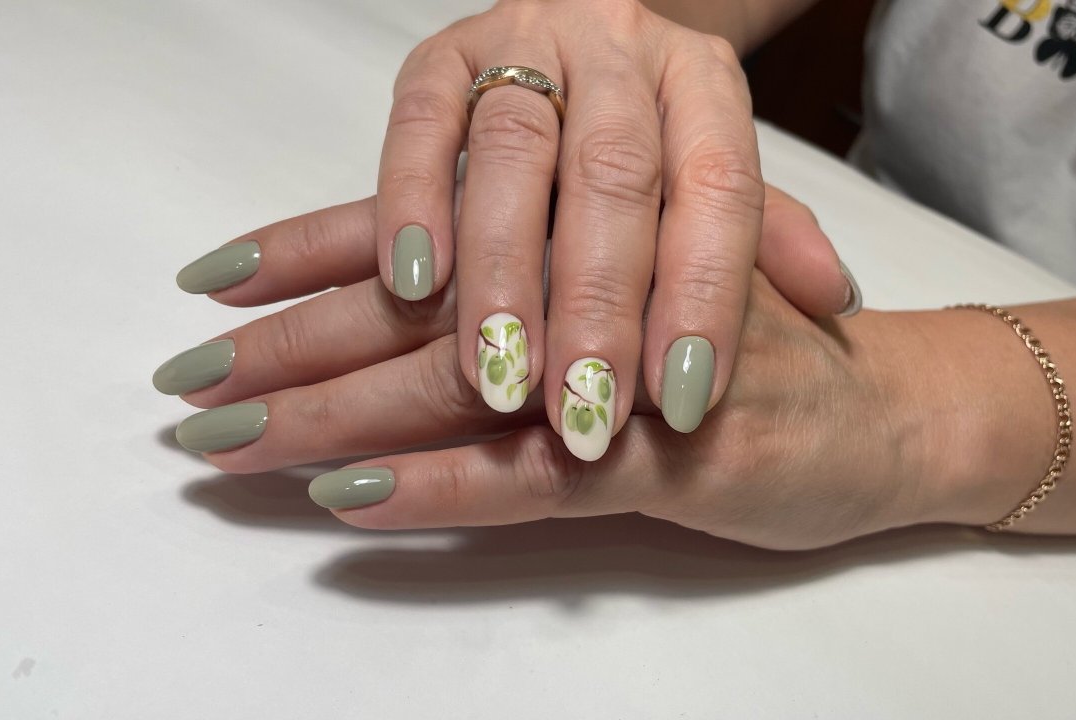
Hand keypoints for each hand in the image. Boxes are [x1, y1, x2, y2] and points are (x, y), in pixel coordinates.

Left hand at [158, 199, 909, 552]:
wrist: (889, 413)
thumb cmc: (750, 348)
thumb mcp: (648, 286)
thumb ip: (545, 278)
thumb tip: (407, 298)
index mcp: (584, 228)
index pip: (425, 234)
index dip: (309, 254)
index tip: (210, 285)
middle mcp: (600, 280)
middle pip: (417, 309)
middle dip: (291, 344)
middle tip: (187, 384)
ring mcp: (633, 372)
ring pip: (459, 387)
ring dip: (334, 415)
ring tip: (232, 445)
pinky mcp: (674, 460)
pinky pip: (537, 477)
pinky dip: (441, 487)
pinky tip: (354, 498)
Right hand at [364, 0, 850, 458]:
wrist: (575, 39)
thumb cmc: (649, 140)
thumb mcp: (714, 180)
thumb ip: (768, 237)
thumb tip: (833, 297)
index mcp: (703, 84)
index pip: (720, 188)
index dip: (705, 297)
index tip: (686, 402)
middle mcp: (621, 51)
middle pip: (614, 175)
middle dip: (597, 304)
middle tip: (583, 409)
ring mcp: (526, 42)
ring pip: (514, 152)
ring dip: (503, 274)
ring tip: (497, 376)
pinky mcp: (441, 55)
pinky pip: (421, 118)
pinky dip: (412, 200)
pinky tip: (413, 284)